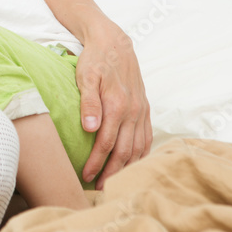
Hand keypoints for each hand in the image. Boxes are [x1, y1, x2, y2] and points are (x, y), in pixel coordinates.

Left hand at [75, 26, 151, 188]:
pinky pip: (147, 138)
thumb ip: (88, 102)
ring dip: (127, 167)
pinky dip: (141, 154)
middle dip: (112, 172)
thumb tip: (89, 128)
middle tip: (99, 189)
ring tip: (114, 181)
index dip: (96, 163)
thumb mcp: (85, 76)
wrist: (114, 42)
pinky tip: (133, 164)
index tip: (85, 177)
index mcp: (118, 105)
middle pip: (124, 152)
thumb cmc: (95, 60)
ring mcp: (142, 111)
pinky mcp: (145, 109)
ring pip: (138, 148)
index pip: (107, 144)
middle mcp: (134, 111)